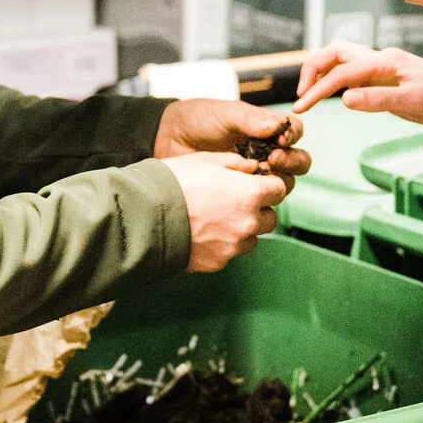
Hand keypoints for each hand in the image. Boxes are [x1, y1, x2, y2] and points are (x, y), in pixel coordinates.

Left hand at [154, 99, 310, 183]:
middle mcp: (268, 152)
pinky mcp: (241, 194)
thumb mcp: (224, 114)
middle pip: (298, 162)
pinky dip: (257, 198)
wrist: (166, 139)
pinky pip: (260, 200)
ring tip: (256, 175)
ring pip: (283, 184)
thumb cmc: (197, 120)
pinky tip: (242, 192)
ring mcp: (255, 174)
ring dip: (277, 181)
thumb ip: (250, 119)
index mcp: (267, 129)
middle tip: (273, 160)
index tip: (279, 139)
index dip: (293, 137)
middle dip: (291, 162)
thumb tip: (276, 127)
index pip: (295, 132)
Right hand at [161, 152, 289, 270]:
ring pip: (251, 238)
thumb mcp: (205, 160)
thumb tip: (251, 168)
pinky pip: (229, 253)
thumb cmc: (173, 183)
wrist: (144, 216)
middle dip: (258, 210)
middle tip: (234, 202)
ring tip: (216, 220)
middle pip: (270, 218)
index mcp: (250, 193)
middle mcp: (248, 222)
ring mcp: (233, 245)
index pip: (279, 190)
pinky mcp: (218, 262)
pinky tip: (201, 233)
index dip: (267, 185)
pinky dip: (222, 245)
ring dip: (242, 230)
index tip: (256, 183)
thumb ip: (235, 164)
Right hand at [291, 42, 422, 131]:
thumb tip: (343, 98)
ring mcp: (387, 69)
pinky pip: (358, 74)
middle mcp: (383, 60)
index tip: (300, 108)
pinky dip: (340, 81)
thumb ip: (377, 99)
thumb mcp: (413, 104)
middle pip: (336, 53)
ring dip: (324, 73)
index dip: (316, 89)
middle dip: (313, 69)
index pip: (341, 73)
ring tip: (310, 95)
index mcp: (386, 62)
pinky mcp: (392, 80)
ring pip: (346, 61)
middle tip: (300, 96)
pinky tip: (337, 97)